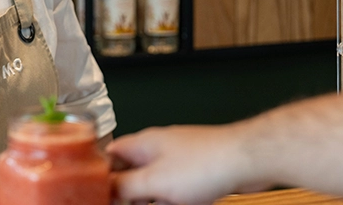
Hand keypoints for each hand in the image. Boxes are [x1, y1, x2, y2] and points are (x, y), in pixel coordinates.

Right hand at [108, 125, 268, 204]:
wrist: (245, 160)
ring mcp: (179, 158)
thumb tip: (107, 189)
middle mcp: (159, 147)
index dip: (101, 174)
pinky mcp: (196, 170)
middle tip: (123, 204)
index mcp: (143, 144)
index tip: (98, 193)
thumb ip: (125, 186)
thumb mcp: (154, 182)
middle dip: (126, 192)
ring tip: (152, 204)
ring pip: (154, 181)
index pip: (110, 155)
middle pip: (131, 170)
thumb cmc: (205, 163)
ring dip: (149, 197)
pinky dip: (171, 199)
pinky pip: (175, 187)